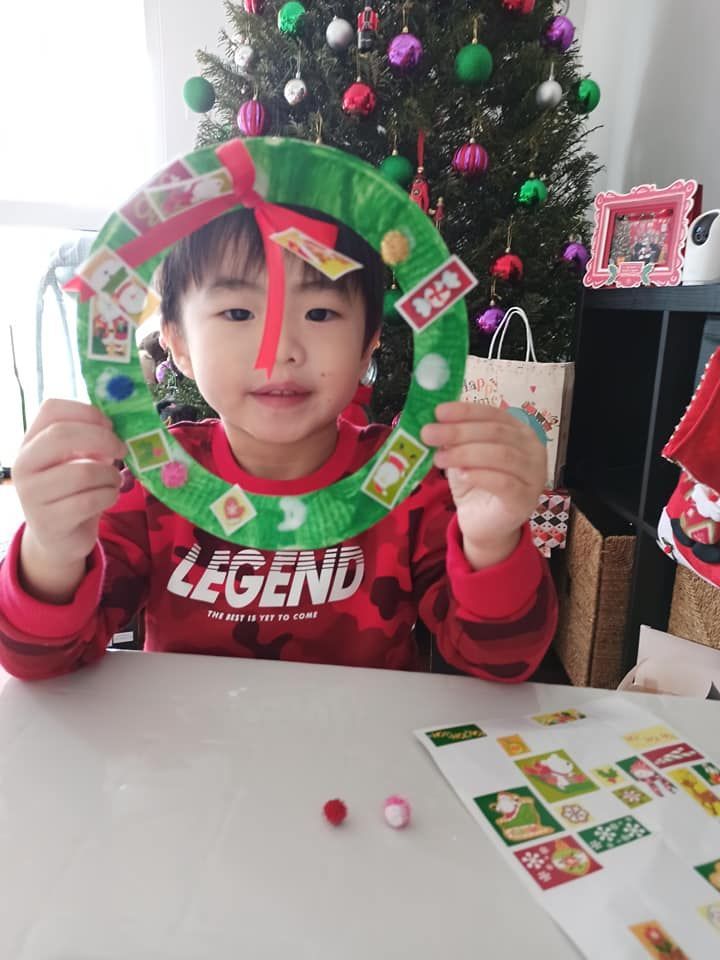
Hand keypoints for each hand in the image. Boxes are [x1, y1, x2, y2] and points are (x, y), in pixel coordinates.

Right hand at [14, 399, 126, 567]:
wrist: (59, 538)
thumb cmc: (73, 491)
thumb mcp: (77, 460)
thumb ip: (90, 440)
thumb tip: (119, 425)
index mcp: (30, 442)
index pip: (51, 410)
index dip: (86, 411)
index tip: (110, 424)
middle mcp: (23, 465)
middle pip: (62, 435)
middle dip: (103, 439)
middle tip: (122, 450)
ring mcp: (32, 495)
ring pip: (83, 471)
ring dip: (111, 475)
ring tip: (114, 481)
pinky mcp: (49, 522)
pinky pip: (90, 500)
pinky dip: (110, 495)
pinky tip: (109, 496)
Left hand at [421, 402, 546, 568]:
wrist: (486, 525)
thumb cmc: (477, 485)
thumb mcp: (463, 456)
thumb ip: (455, 439)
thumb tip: (434, 422)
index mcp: (519, 431)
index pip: (493, 414)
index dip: (465, 411)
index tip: (438, 412)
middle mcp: (532, 449)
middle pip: (496, 433)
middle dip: (459, 431)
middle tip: (429, 434)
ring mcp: (534, 475)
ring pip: (501, 455)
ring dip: (466, 453)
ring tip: (439, 459)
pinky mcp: (526, 500)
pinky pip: (505, 483)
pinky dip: (481, 476)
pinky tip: (462, 475)